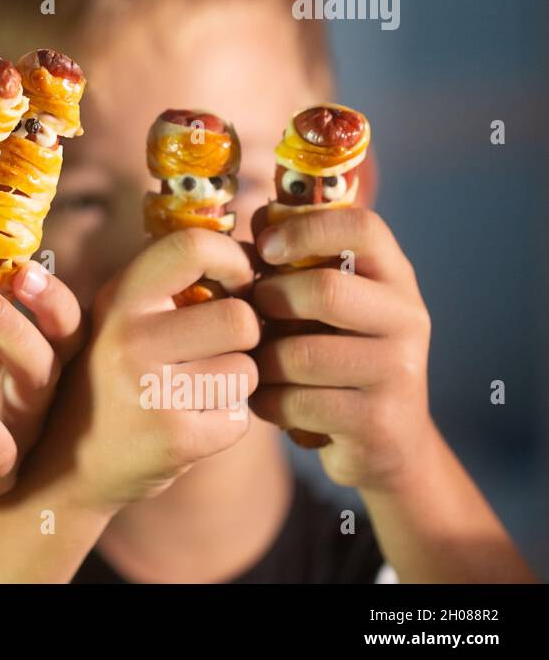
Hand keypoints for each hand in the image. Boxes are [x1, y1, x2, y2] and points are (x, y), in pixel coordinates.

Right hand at [39, 228, 259, 513]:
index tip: (236, 283)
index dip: (233, 260)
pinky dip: (226, 420)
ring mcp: (151, 390)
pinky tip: (191, 421)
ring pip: (248, 369)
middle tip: (219, 348)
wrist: (66, 465)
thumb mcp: (117, 319)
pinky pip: (240, 415)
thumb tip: (252, 252)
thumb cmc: (112, 378)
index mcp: (119, 297)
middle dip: (244, 336)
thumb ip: (167, 286)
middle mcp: (129, 338)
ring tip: (198, 387)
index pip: (192, 246)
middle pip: (241, 318)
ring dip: (235, 380)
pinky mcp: (176, 438)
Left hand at [250, 206, 434, 491]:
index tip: (265, 247)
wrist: (384, 443)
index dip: (306, 228)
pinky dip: (266, 401)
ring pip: (301, 355)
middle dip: (270, 303)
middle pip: (324, 291)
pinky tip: (267, 400)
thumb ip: (294, 262)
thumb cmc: (334, 355)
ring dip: (262, 361)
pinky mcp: (378, 421)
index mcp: (394, 277)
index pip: (363, 227)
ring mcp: (399, 372)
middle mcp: (408, 318)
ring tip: (256, 363)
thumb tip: (256, 216)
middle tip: (251, 317)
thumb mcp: (325, 303)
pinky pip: (296, 402)